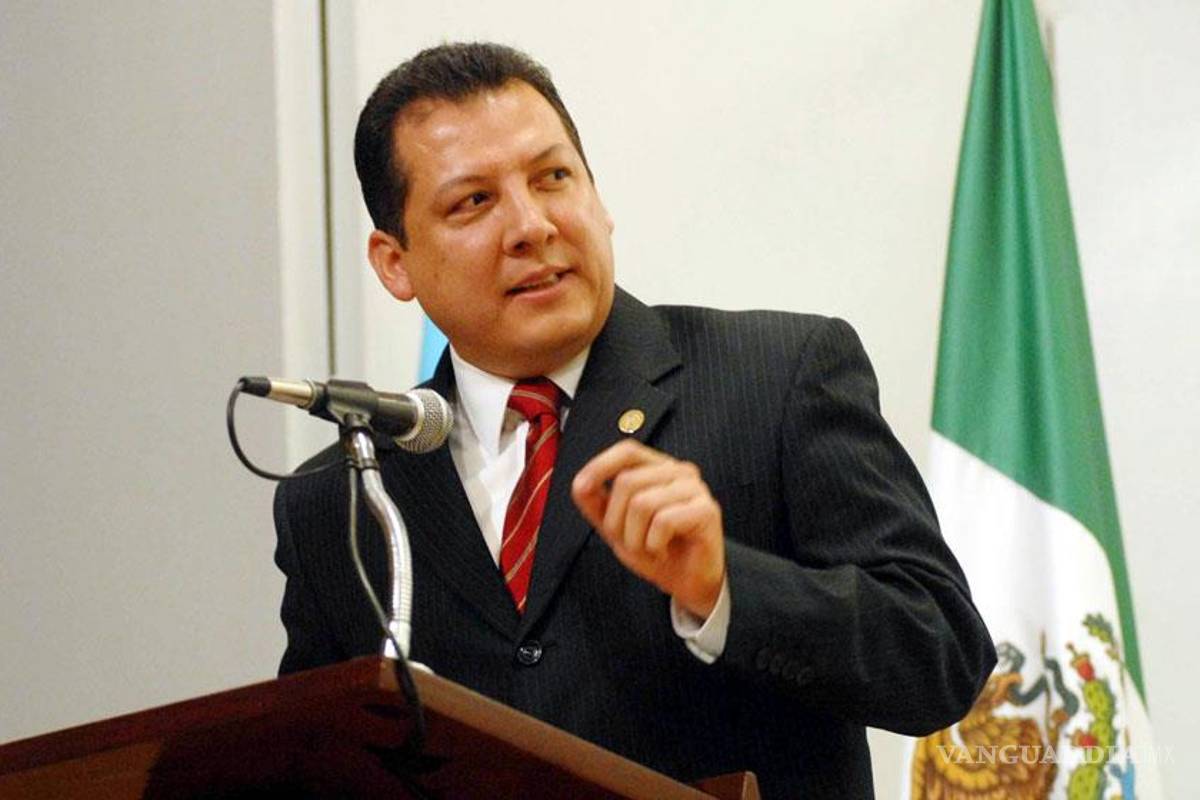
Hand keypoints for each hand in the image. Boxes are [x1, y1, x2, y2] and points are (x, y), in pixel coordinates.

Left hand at [571, 439, 724, 617]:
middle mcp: (679, 471)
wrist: (687, 582)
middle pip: (628, 481)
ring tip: (648, 548)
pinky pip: (663, 521)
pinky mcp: (707, 510)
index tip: (581, 487)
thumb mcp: (616, 526)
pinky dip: (654, 544)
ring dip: (635, 538)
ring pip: (642, 503)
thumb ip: (597, 504)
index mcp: (658, 468)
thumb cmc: (656, 549)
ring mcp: (695, 489)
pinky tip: (663, 550)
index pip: (628, 451)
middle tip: (631, 542)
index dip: (601, 465)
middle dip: (617, 521)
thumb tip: (580, 484)